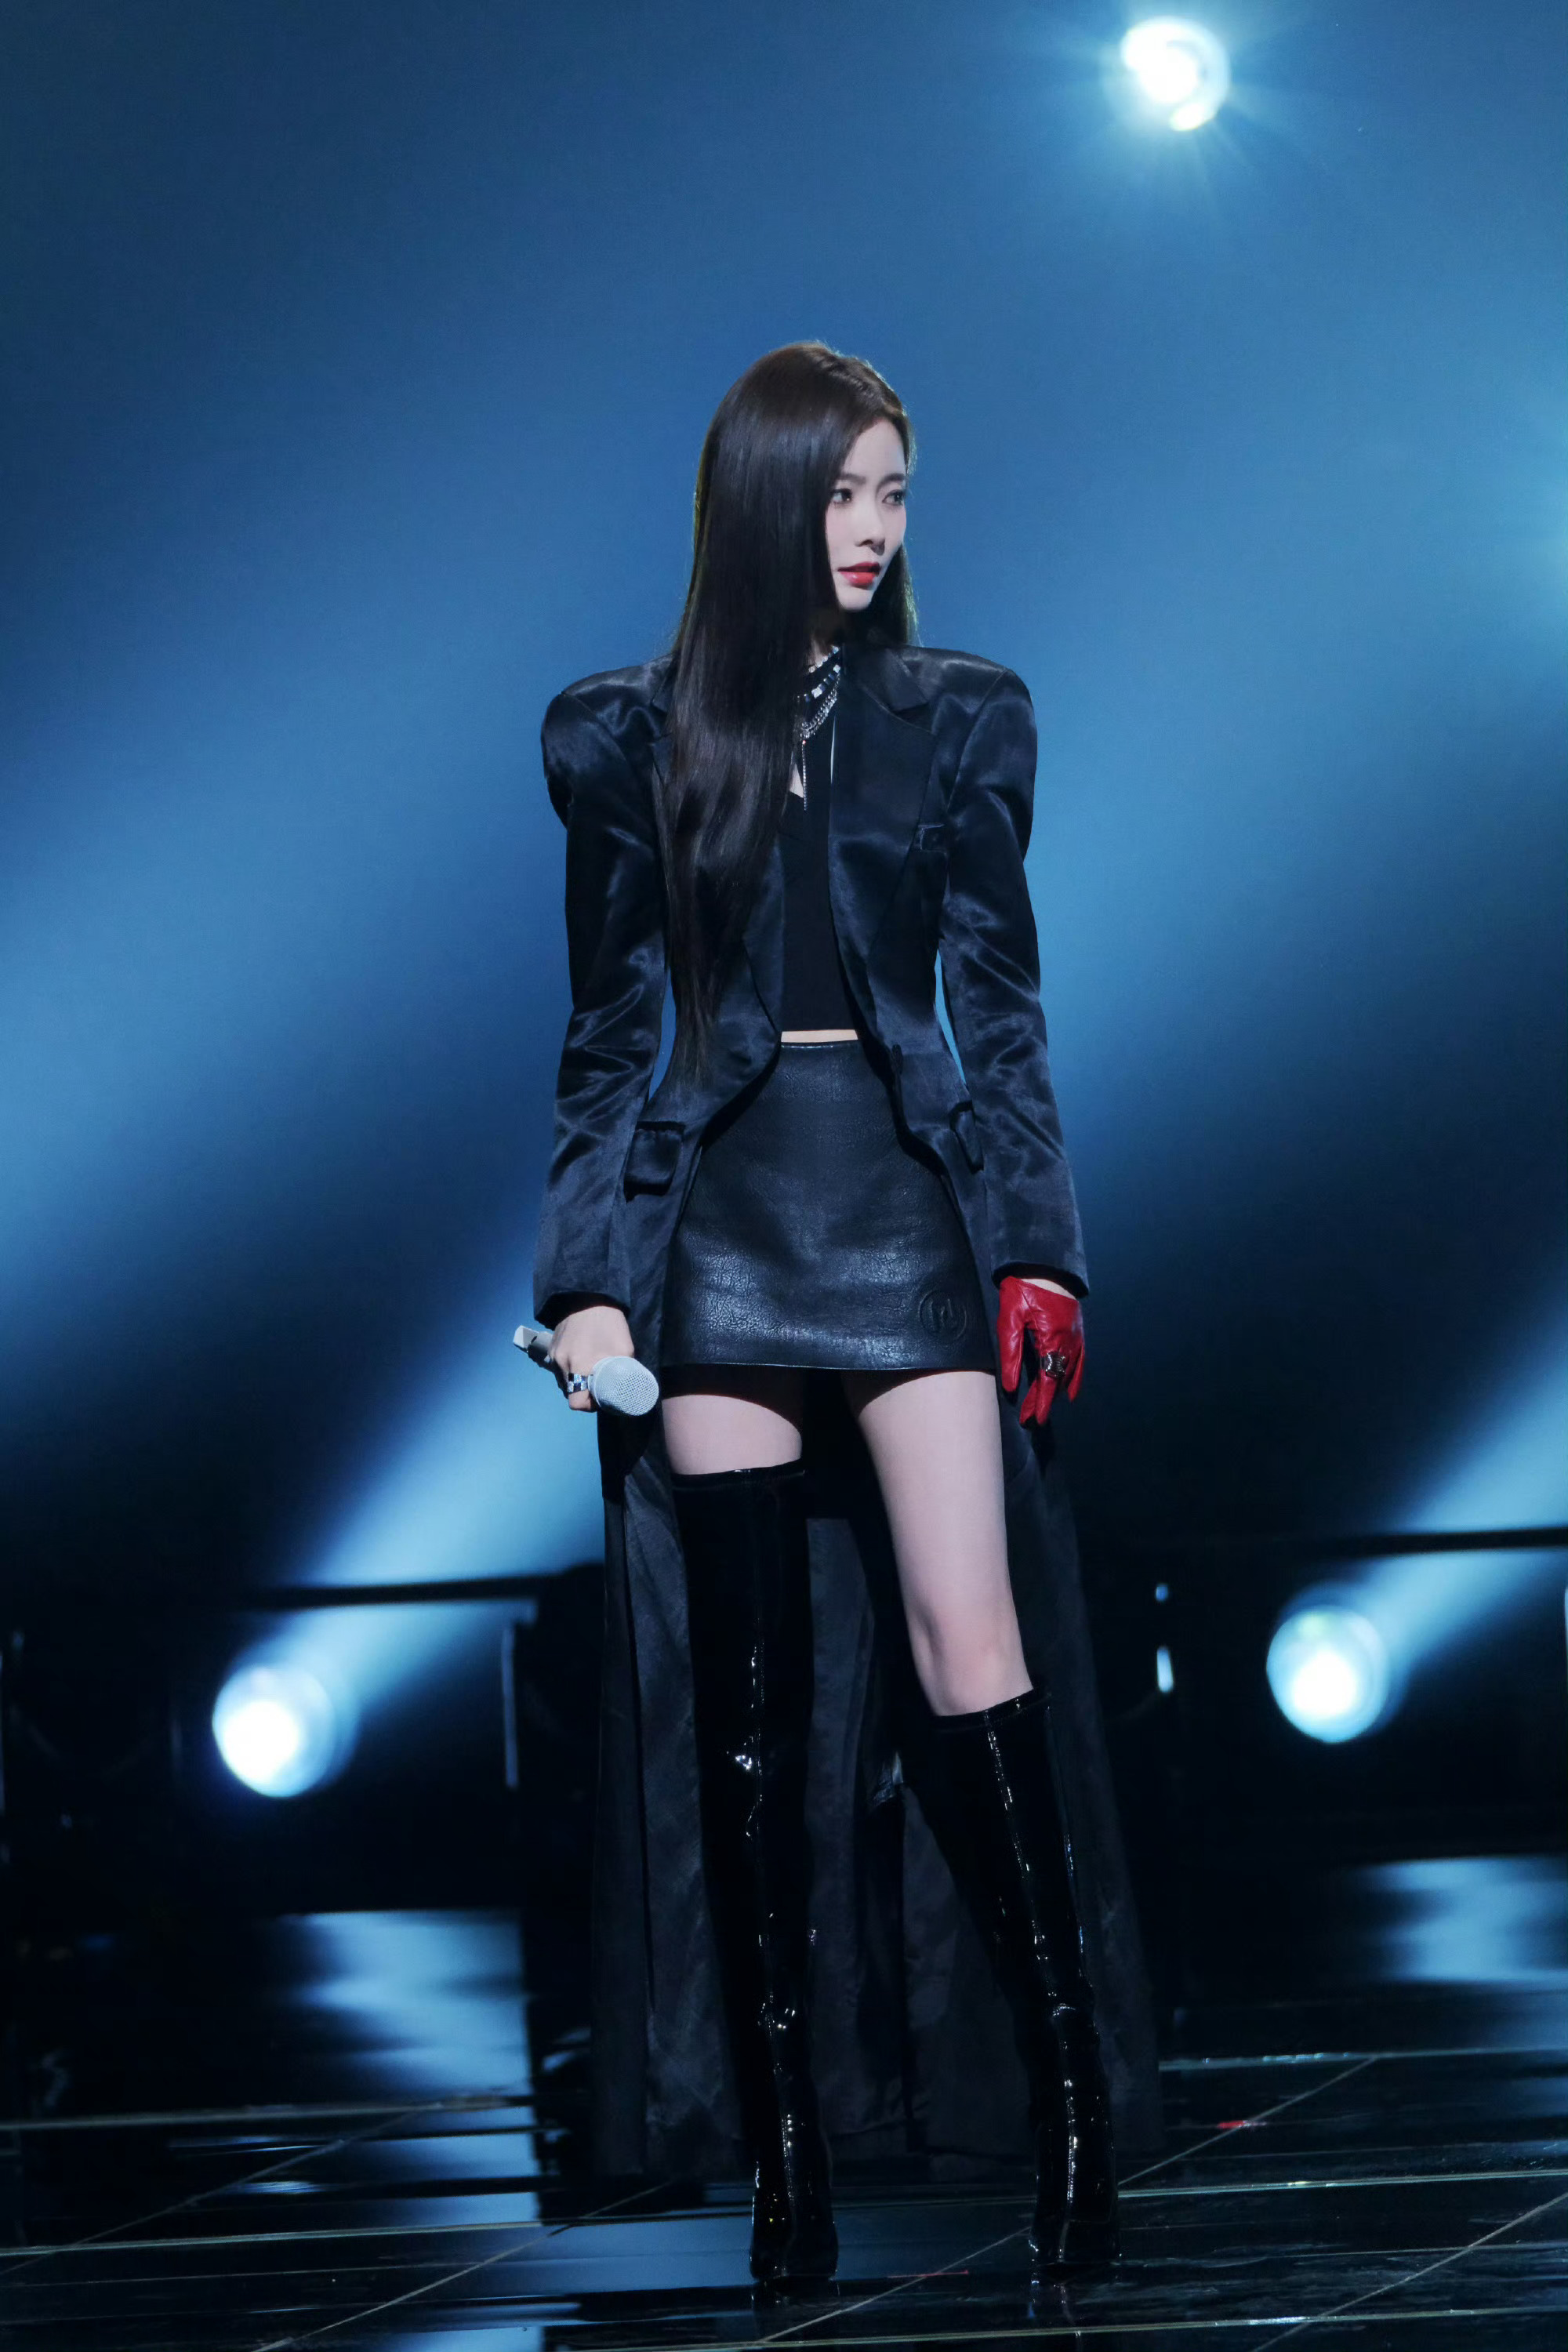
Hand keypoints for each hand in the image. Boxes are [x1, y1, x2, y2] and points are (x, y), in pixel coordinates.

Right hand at [548, 1303, 635, 1412]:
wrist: (589, 1296)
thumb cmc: (609, 1322)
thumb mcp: (624, 1349)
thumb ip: (624, 1371)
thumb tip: (628, 1387)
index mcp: (577, 1366)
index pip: (576, 1402)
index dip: (589, 1405)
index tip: (600, 1399)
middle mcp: (561, 1364)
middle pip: (569, 1392)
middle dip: (584, 1394)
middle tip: (599, 1386)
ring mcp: (553, 1355)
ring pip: (563, 1381)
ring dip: (576, 1382)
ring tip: (590, 1373)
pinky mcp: (551, 1346)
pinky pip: (559, 1368)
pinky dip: (569, 1370)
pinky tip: (581, 1361)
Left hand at [997, 1276, 1083, 1428]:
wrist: (1042, 1264)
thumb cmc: (1022, 1288)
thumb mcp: (1010, 1318)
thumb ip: (1010, 1353)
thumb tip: (1011, 1385)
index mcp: (1052, 1338)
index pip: (1047, 1380)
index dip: (1041, 1402)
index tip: (1034, 1420)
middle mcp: (1069, 1340)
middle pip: (1057, 1379)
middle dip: (1044, 1400)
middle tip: (1032, 1419)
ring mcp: (1076, 1336)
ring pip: (1068, 1371)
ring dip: (1055, 1391)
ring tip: (1042, 1407)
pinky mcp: (1077, 1330)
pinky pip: (1079, 1360)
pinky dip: (1074, 1378)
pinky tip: (1070, 1392)